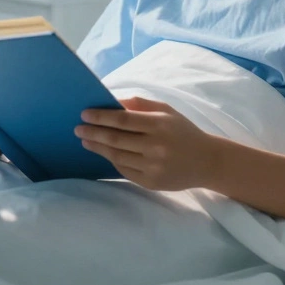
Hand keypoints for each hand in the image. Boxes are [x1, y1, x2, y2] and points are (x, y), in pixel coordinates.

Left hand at [75, 97, 219, 190]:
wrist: (207, 161)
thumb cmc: (183, 131)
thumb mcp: (166, 111)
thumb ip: (139, 104)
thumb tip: (111, 102)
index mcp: (159, 125)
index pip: (123, 120)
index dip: (101, 117)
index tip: (84, 114)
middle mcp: (155, 147)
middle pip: (116, 139)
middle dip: (93, 133)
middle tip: (77, 128)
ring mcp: (153, 167)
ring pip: (117, 156)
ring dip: (98, 147)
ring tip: (86, 140)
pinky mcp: (151, 182)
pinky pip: (125, 170)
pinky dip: (112, 160)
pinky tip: (104, 152)